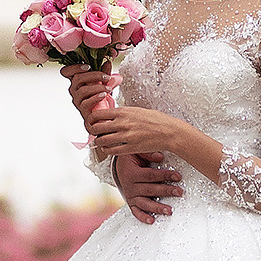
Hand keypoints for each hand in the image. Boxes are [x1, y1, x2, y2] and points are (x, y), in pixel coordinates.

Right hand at [66, 65, 113, 122]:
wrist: (103, 114)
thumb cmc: (101, 95)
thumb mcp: (104, 82)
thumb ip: (105, 72)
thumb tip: (108, 62)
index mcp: (76, 80)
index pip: (66, 72)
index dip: (73, 67)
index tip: (87, 66)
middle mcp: (74, 89)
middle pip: (77, 78)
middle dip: (94, 75)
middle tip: (106, 76)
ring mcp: (77, 100)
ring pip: (82, 90)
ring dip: (97, 87)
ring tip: (108, 88)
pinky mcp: (82, 110)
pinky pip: (86, 103)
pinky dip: (96, 98)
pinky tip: (104, 95)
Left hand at [88, 100, 216, 178]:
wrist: (169, 132)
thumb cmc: (155, 120)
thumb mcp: (137, 110)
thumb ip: (123, 113)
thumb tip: (110, 114)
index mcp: (123, 112)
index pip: (98, 114)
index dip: (91, 118)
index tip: (92, 121)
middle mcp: (122, 123)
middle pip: (96, 127)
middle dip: (93, 130)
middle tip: (94, 132)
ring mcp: (126, 136)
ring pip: (101, 140)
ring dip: (98, 141)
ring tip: (101, 141)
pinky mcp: (130, 148)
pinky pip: (111, 150)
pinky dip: (106, 150)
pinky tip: (108, 148)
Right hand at [114, 149, 181, 224]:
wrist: (119, 166)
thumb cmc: (131, 158)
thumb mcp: (136, 151)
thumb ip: (148, 153)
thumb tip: (160, 157)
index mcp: (132, 173)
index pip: (151, 175)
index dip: (165, 176)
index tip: (178, 176)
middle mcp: (130, 186)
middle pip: (150, 190)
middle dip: (166, 191)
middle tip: (179, 192)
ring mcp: (130, 196)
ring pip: (144, 203)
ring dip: (157, 207)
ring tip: (169, 211)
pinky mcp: (131, 202)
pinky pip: (136, 211)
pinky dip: (143, 217)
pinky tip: (151, 221)